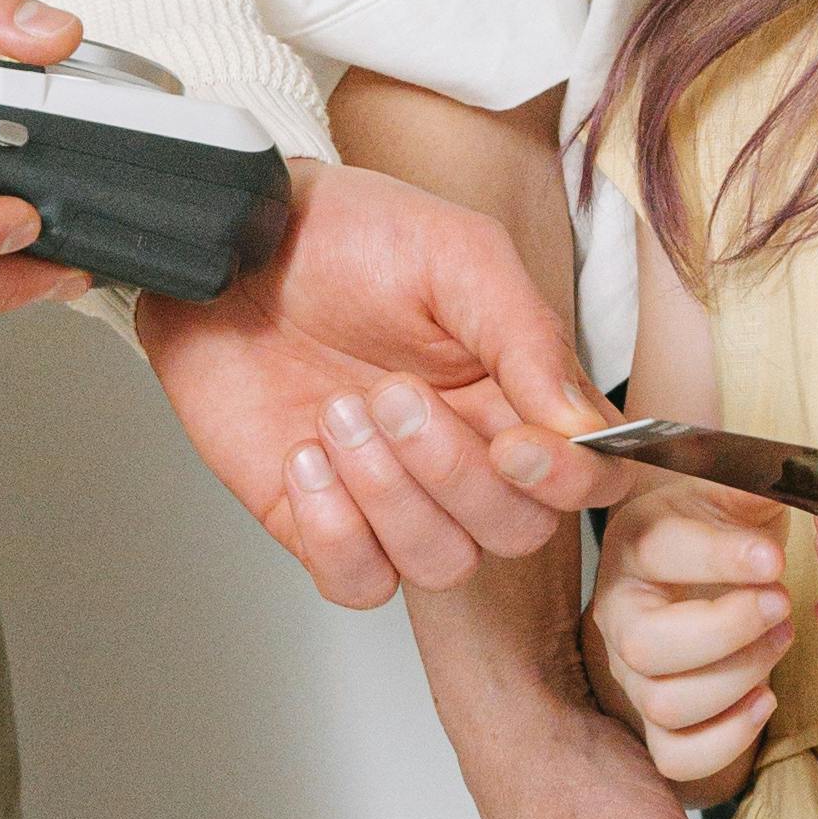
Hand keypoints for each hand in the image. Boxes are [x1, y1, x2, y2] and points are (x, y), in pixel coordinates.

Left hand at [139, 157, 594, 604]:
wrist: (229, 250)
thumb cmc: (343, 234)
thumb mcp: (454, 256)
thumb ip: (528, 338)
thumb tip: (583, 428)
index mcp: (516, 389)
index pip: (588, 473)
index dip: (566, 480)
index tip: (513, 445)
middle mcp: (466, 451)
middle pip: (516, 530)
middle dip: (452, 473)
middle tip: (388, 393)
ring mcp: (392, 494)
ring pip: (442, 565)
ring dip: (388, 496)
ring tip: (337, 413)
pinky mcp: (320, 521)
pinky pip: (360, 584)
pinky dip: (334, 534)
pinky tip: (303, 456)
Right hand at [591, 485, 795, 788]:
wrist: (703, 560)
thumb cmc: (721, 526)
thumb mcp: (735, 491)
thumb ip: (756, 482)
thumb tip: (795, 472)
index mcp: (635, 543)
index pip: (658, 554)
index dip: (718, 560)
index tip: (773, 560)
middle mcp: (620, 611)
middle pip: (647, 645)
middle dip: (727, 629)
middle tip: (781, 603)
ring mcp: (632, 672)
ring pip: (663, 703)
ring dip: (736, 678)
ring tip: (781, 638)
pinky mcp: (656, 720)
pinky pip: (676, 755)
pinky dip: (726, 740)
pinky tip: (764, 699)